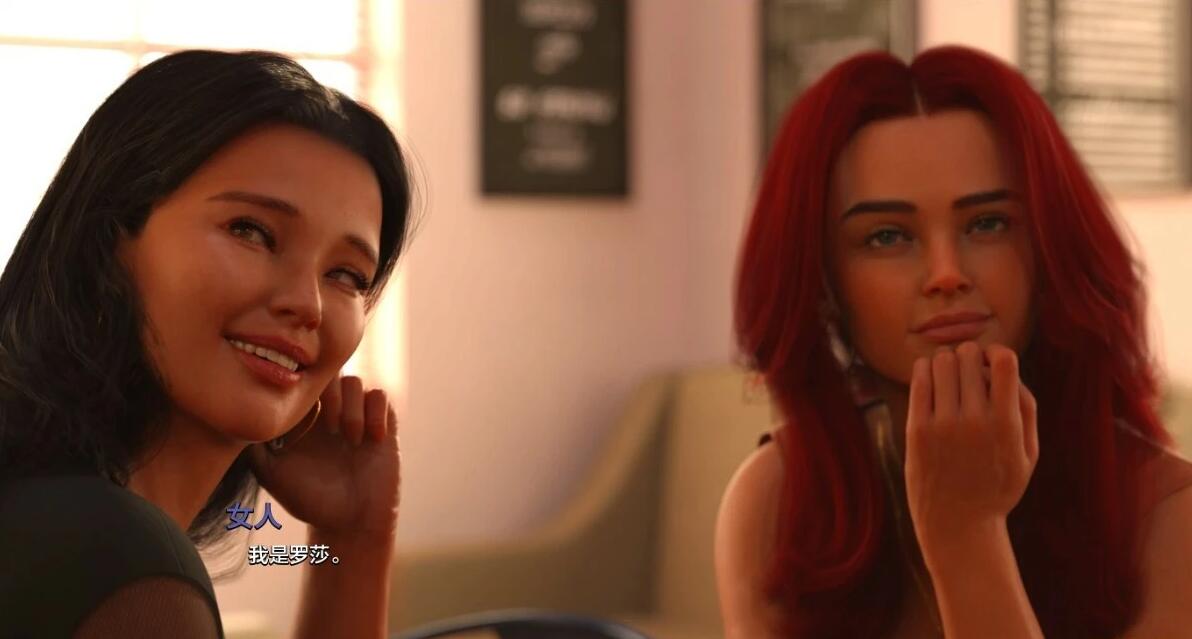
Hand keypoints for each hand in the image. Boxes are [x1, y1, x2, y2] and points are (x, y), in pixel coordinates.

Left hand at [249, 374, 399, 538]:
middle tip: (329, 427)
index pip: (303, 381)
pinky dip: (376, 413)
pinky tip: (370, 439)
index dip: (304, 390)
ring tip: (349, 438)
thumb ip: (254, 447)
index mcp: (305, 419)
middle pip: (330, 373)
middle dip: (330, 395)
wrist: (350, 524)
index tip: (303, 421)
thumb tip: (236, 419)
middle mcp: (331, 413)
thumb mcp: (272, 475)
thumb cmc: (310, 502)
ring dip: (353, 408)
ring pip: (356, 382)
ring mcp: (358, 418)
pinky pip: (381, 396)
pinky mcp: (383, 426)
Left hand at [904, 342, 1037, 554]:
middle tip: (969, 371)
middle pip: (969, 355)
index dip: (997, 352)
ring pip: (942, 362)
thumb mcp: (1028, 454)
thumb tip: (1007, 367)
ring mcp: (943, 425)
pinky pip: (920, 379)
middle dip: (970, 356)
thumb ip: (1026, 409)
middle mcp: (975, 421)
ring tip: (950, 377)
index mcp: (1007, 425)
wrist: (958, 525)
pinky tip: (931, 379)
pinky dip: (926, 370)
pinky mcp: (917, 430)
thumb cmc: (997, 487)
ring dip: (947, 361)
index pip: (1004, 361)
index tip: (992, 361)